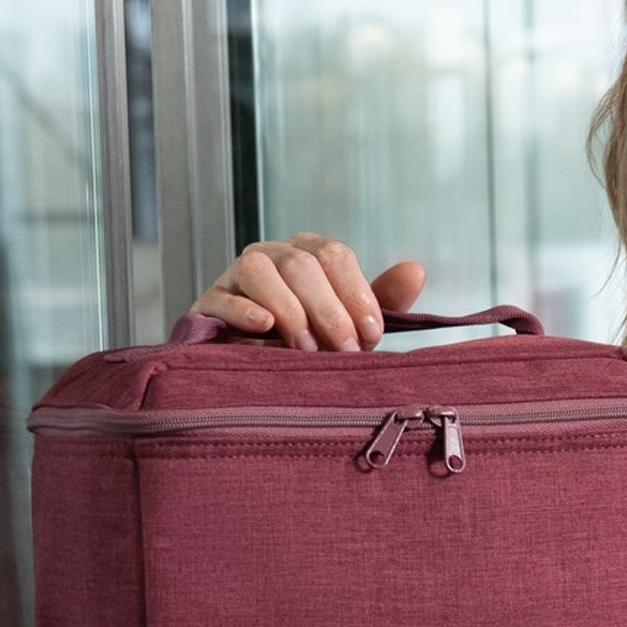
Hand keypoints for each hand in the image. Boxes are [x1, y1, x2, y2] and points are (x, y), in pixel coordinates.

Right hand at [192, 234, 426, 350]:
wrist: (252, 372)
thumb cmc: (308, 345)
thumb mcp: (350, 326)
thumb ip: (381, 301)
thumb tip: (416, 270)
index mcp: (309, 255)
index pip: (334, 254)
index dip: (355, 292)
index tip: (371, 334)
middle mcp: (272, 256)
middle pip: (301, 263)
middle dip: (329, 310)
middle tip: (344, 352)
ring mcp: (236, 276)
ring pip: (261, 270)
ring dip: (291, 311)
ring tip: (307, 350)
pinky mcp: (209, 304)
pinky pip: (224, 297)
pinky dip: (244, 311)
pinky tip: (264, 327)